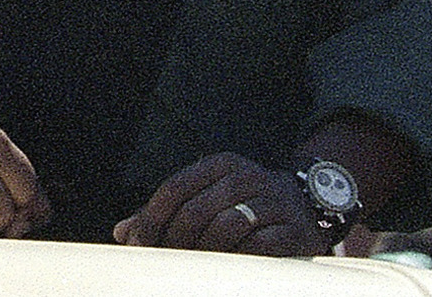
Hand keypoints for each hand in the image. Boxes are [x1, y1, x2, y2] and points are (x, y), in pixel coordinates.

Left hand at [115, 153, 317, 255]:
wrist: (310, 205)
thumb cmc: (245, 204)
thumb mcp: (208, 196)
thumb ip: (167, 213)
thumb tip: (122, 232)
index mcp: (220, 164)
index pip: (175, 188)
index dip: (152, 218)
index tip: (138, 244)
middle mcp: (247, 177)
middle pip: (197, 209)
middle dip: (174, 240)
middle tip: (165, 261)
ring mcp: (274, 201)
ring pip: (227, 226)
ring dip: (204, 251)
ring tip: (193, 266)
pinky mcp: (294, 229)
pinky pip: (260, 245)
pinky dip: (238, 257)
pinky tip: (227, 267)